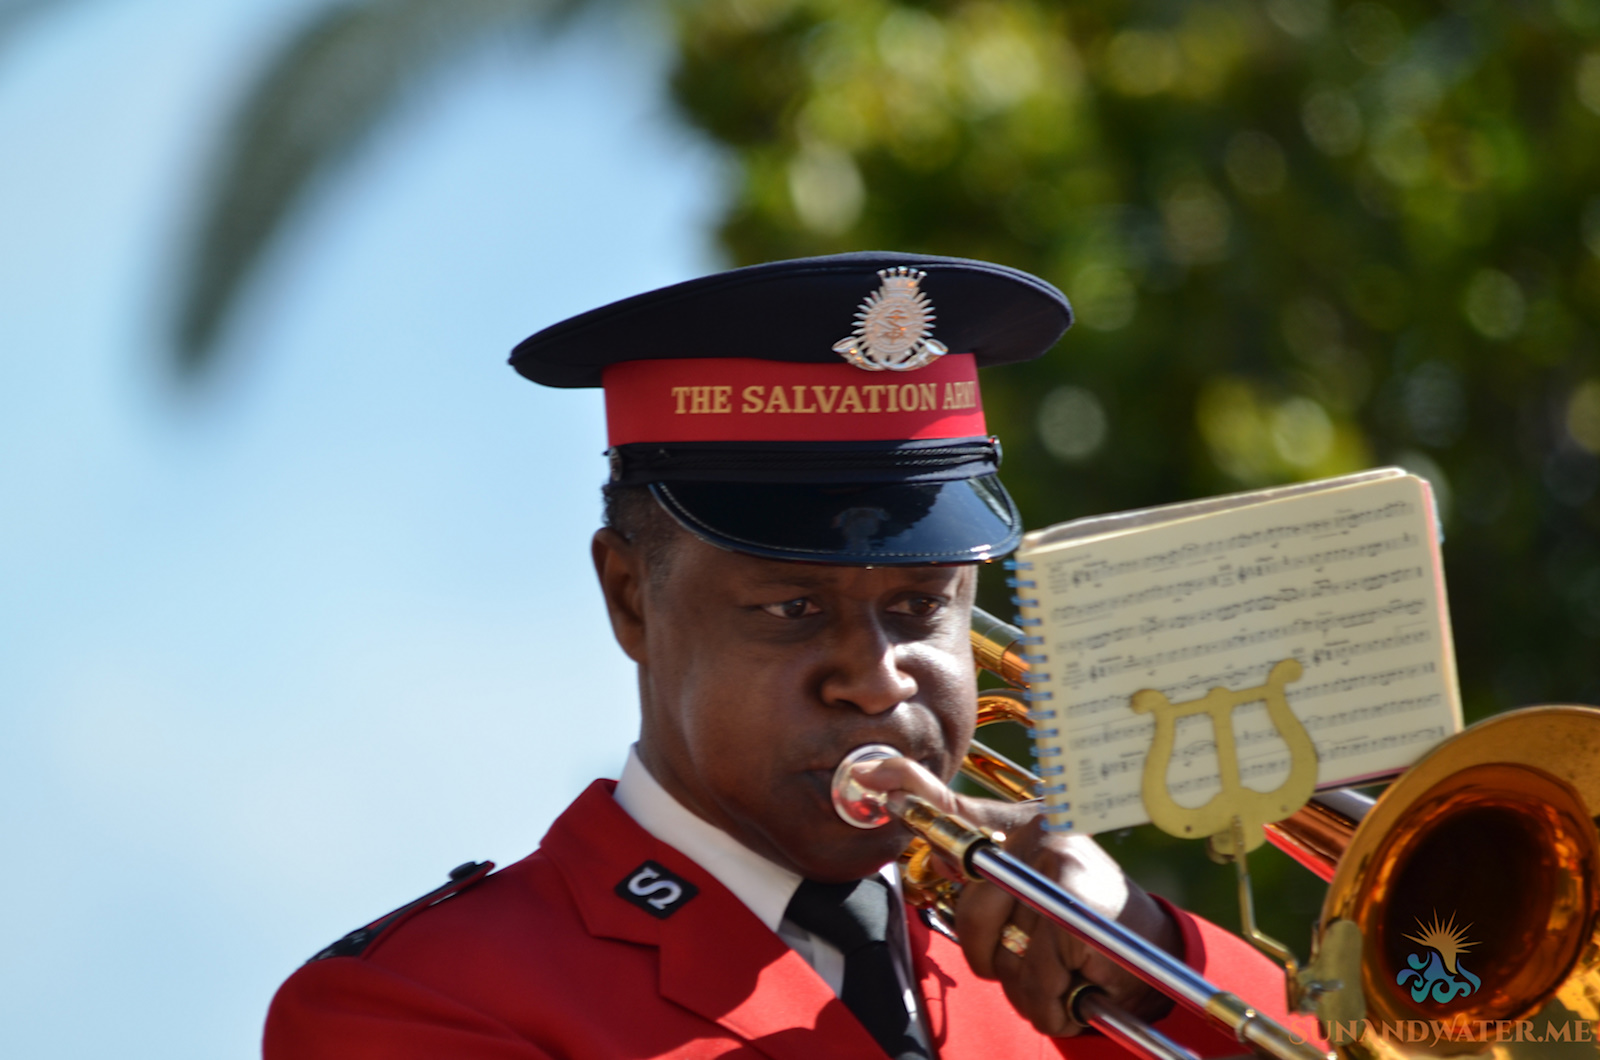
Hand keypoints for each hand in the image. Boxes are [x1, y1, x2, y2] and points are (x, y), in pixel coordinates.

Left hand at [853, 757, 1181, 1036]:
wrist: (1149, 945)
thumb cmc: (1076, 912)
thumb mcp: (1024, 881)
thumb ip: (975, 857)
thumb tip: (924, 838)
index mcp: (1022, 827)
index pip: (954, 808)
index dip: (910, 788)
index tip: (873, 772)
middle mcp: (1040, 837)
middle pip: (971, 915)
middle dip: (996, 956)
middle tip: (1036, 954)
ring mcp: (1060, 870)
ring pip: (1000, 957)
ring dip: (1028, 985)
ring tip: (1060, 967)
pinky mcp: (1078, 913)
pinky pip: (1035, 982)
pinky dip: (1052, 1003)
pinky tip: (1077, 982)